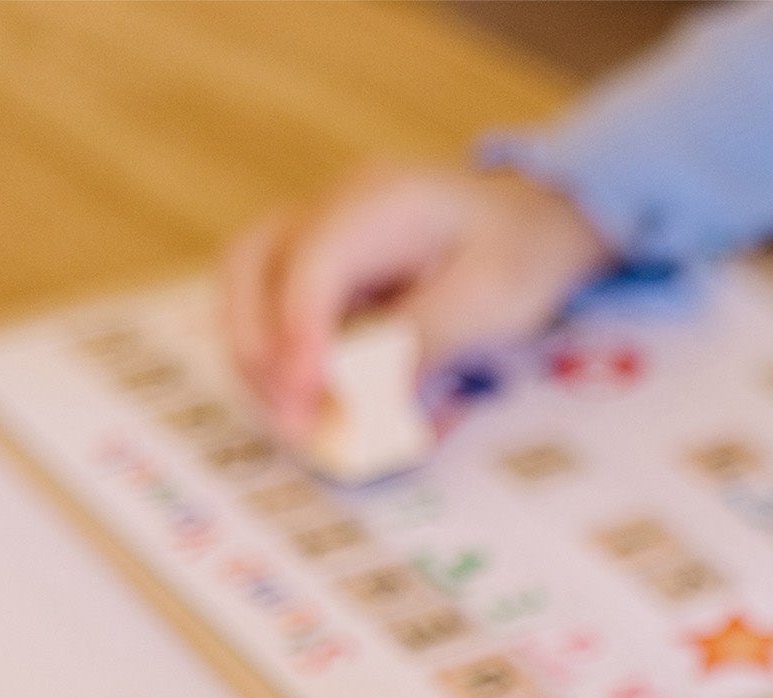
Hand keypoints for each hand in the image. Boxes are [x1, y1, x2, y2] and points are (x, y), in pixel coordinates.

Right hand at [219, 163, 611, 442]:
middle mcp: (331, 209)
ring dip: (255, 357)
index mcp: (381, 200)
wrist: (526, 222)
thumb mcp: (491, 299)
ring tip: (291, 420)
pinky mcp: (316, 270)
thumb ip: (427, 338)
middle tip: (291, 421)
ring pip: (246, 285)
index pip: (314, 262)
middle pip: (250, 264)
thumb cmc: (517, 254)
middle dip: (257, 348)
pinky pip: (271, 308)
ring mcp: (315, 234)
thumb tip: (368, 392)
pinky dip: (276, 357)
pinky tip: (307, 402)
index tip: (305, 396)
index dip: (300, 333)